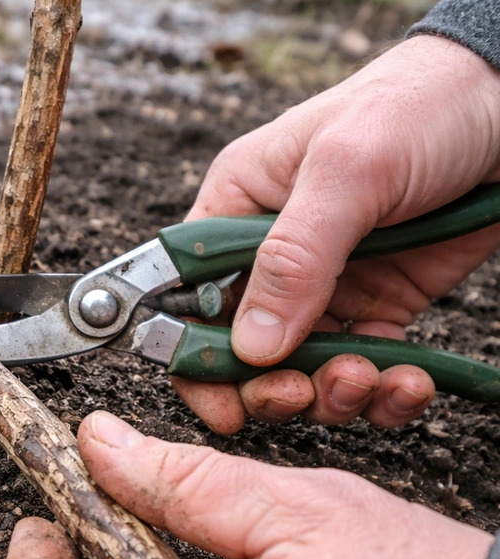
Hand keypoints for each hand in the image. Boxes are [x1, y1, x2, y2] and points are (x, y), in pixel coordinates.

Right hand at [175, 35, 499, 434]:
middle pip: (241, 350)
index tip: (221, 402)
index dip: (192, 356)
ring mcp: (327, 286)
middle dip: (267, 386)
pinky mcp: (381, 305)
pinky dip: (384, 394)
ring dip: (330, 394)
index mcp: (237, 210)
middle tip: (298, 395)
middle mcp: (273, 255)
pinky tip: (408, 384)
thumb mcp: (347, 171)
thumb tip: (250, 345)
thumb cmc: (418, 108)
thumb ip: (293, 259)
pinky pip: (366, 368)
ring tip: (366, 380)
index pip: (188, 297)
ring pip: (302, 370)